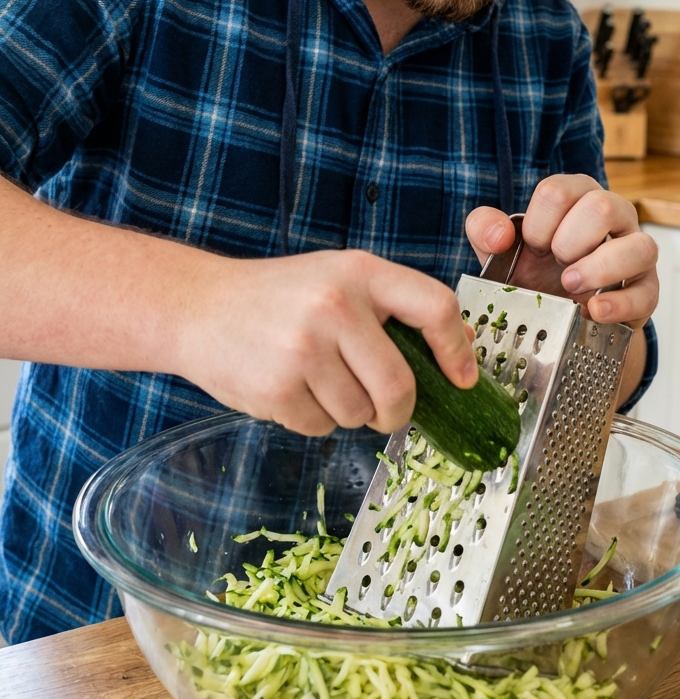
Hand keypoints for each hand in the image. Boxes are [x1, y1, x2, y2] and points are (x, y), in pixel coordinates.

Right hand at [180, 249, 477, 436]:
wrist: (197, 307)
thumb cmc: (279, 297)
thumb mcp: (339, 280)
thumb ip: (394, 308)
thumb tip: (459, 349)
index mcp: (360, 271)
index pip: (435, 307)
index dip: (457, 351)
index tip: (462, 379)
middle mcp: (335, 305)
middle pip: (400, 387)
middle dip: (396, 410)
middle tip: (382, 408)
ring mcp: (303, 348)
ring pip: (360, 414)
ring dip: (348, 413)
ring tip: (317, 381)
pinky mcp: (276, 388)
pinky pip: (321, 427)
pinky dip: (313, 420)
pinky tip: (290, 388)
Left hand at [465, 174, 658, 328]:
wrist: (558, 316)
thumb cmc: (534, 271)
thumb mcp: (501, 250)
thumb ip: (485, 229)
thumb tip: (500, 235)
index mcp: (577, 196)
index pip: (559, 191)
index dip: (538, 225)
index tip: (532, 248)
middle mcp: (614, 215)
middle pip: (602, 207)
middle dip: (569, 241)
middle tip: (555, 265)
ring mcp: (636, 252)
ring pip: (640, 245)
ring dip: (599, 268)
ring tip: (571, 286)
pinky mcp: (647, 290)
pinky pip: (646, 293)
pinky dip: (618, 304)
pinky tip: (593, 312)